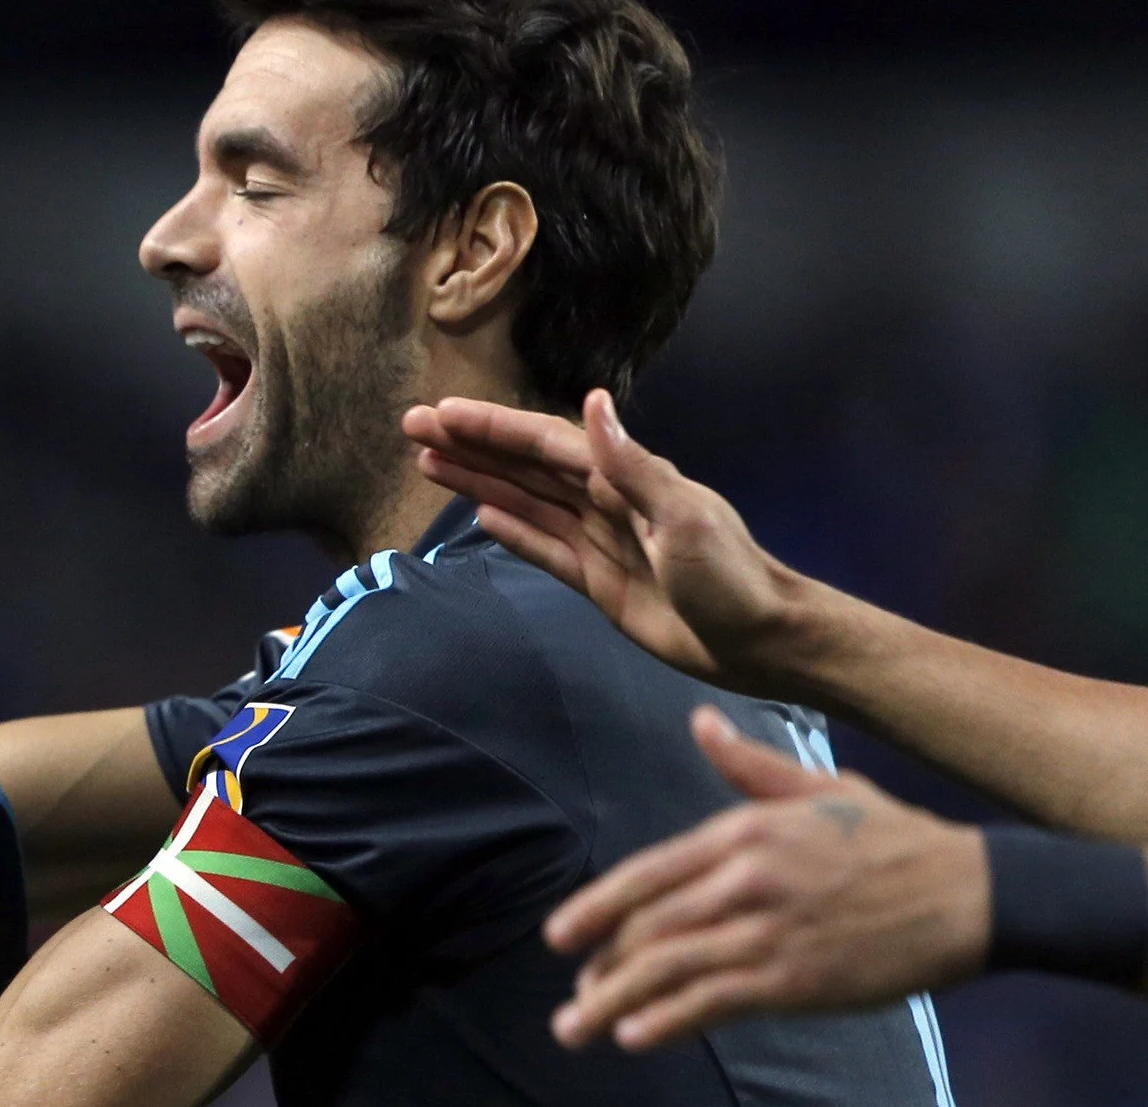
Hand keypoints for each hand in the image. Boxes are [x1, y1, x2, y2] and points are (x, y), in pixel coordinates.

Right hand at [406, 391, 803, 696]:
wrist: (757, 640)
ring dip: (478, 480)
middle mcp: (606, 501)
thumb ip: (631, 464)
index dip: (492, 427)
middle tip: (412, 428)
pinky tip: (480, 514)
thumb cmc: (729, 577)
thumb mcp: (682, 517)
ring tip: (428, 463)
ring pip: (525, 502)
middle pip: (524, 466)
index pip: (544, 443)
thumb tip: (591, 402)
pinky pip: (543, 547)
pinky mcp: (596, 580)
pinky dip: (511, 529)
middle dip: (470, 445)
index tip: (442, 413)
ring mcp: (599, 540)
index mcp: (625, 478)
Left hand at [545, 707, 986, 1048]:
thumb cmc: (897, 839)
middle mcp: (744, 879)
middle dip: (597, 970)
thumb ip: (749, 766)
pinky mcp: (794, 978)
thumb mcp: (821, 788)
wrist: (974, 892)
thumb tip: (700, 722)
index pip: (644, 875)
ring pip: (665, 970)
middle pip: (644, 929)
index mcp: (744, 831)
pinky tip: (634, 1038)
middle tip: (571, 1002)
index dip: (593, 910)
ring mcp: (767, 930)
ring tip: (577, 1030)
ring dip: (611, 1005)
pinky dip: (665, 1021)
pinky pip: (711, 1002)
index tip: (557, 938)